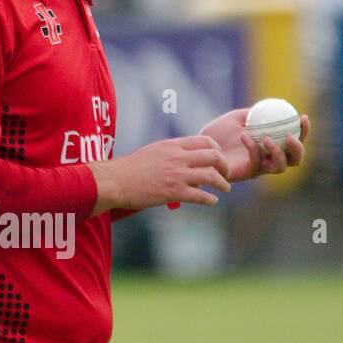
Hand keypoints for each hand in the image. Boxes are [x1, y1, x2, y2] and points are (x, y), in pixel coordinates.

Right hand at [89, 135, 231, 212]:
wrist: (116, 181)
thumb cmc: (130, 168)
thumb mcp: (153, 152)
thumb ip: (170, 153)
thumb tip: (182, 159)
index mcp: (172, 145)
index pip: (204, 141)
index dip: (217, 149)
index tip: (218, 157)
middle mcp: (178, 158)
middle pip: (213, 156)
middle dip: (224, 165)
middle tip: (226, 173)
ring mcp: (177, 175)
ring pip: (211, 176)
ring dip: (222, 183)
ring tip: (225, 188)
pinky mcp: (174, 192)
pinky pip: (200, 196)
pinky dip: (210, 199)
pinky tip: (212, 201)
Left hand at [201, 108, 309, 181]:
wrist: (200, 146)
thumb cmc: (218, 132)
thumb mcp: (238, 117)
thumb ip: (255, 113)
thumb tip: (273, 105)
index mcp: (271, 146)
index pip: (294, 141)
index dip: (303, 131)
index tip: (302, 117)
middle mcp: (268, 160)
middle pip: (295, 160)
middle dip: (299, 149)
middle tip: (291, 135)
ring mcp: (258, 169)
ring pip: (280, 167)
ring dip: (278, 152)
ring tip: (267, 138)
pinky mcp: (246, 174)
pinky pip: (256, 162)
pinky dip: (253, 148)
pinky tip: (244, 135)